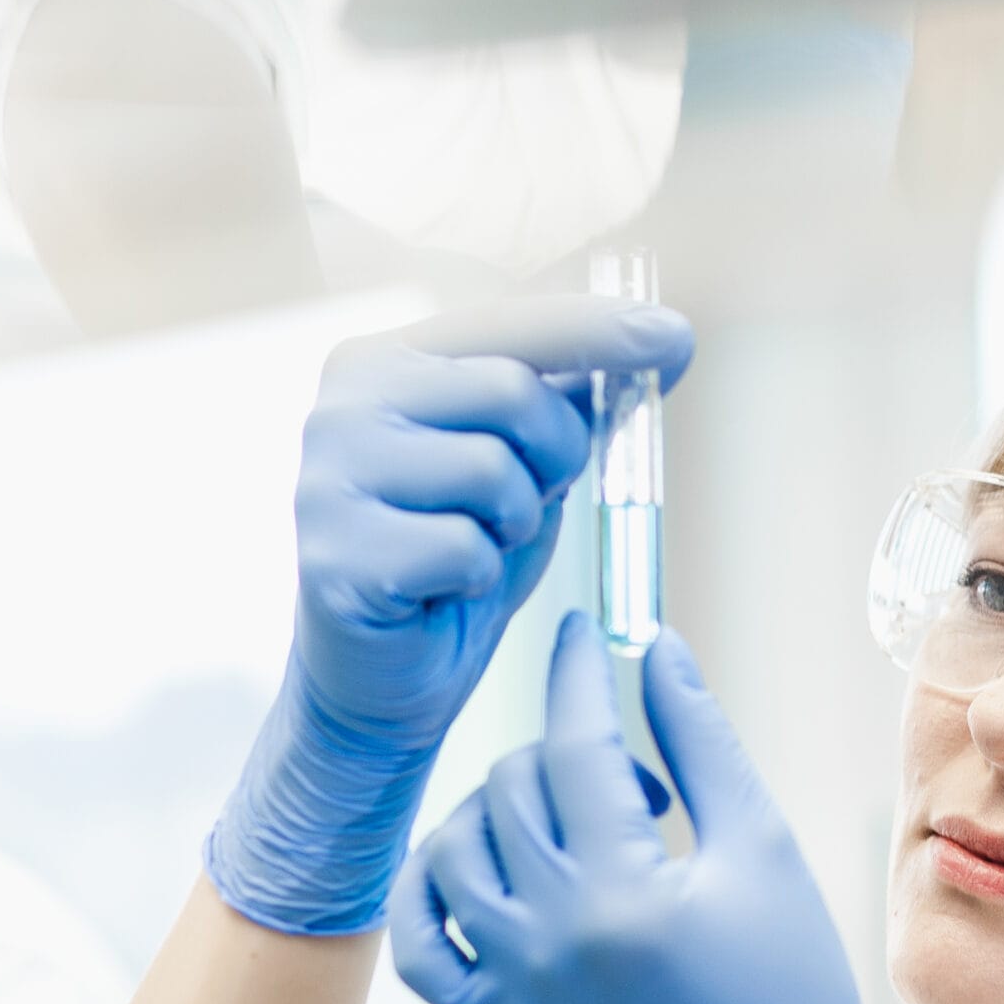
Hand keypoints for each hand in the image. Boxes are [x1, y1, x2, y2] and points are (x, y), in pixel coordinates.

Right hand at [207, 296, 695, 934]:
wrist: (385, 681)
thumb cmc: (456, 564)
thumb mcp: (525, 469)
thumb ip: (567, 405)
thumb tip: (660, 343)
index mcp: (387, 360)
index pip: (513, 322)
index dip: (601, 330)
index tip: (676, 339)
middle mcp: (343, 402)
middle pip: (510, 390)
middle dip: (556, 454)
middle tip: (532, 502)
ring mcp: (327, 476)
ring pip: (491, 470)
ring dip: (514, 523)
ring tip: (476, 548)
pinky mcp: (334, 553)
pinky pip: (463, 548)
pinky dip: (479, 578)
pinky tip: (442, 591)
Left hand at [389, 614, 912, 1003]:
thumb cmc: (786, 982)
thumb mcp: (759, 847)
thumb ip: (699, 742)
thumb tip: (653, 648)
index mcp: (623, 894)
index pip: (576, 747)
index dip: (578, 673)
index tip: (583, 631)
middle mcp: (548, 938)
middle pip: (512, 787)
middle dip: (567, 754)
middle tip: (636, 785)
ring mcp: (509, 982)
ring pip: (452, 846)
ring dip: (502, 809)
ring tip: (574, 829)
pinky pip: (416, 940)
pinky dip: (431, 889)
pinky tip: (483, 868)